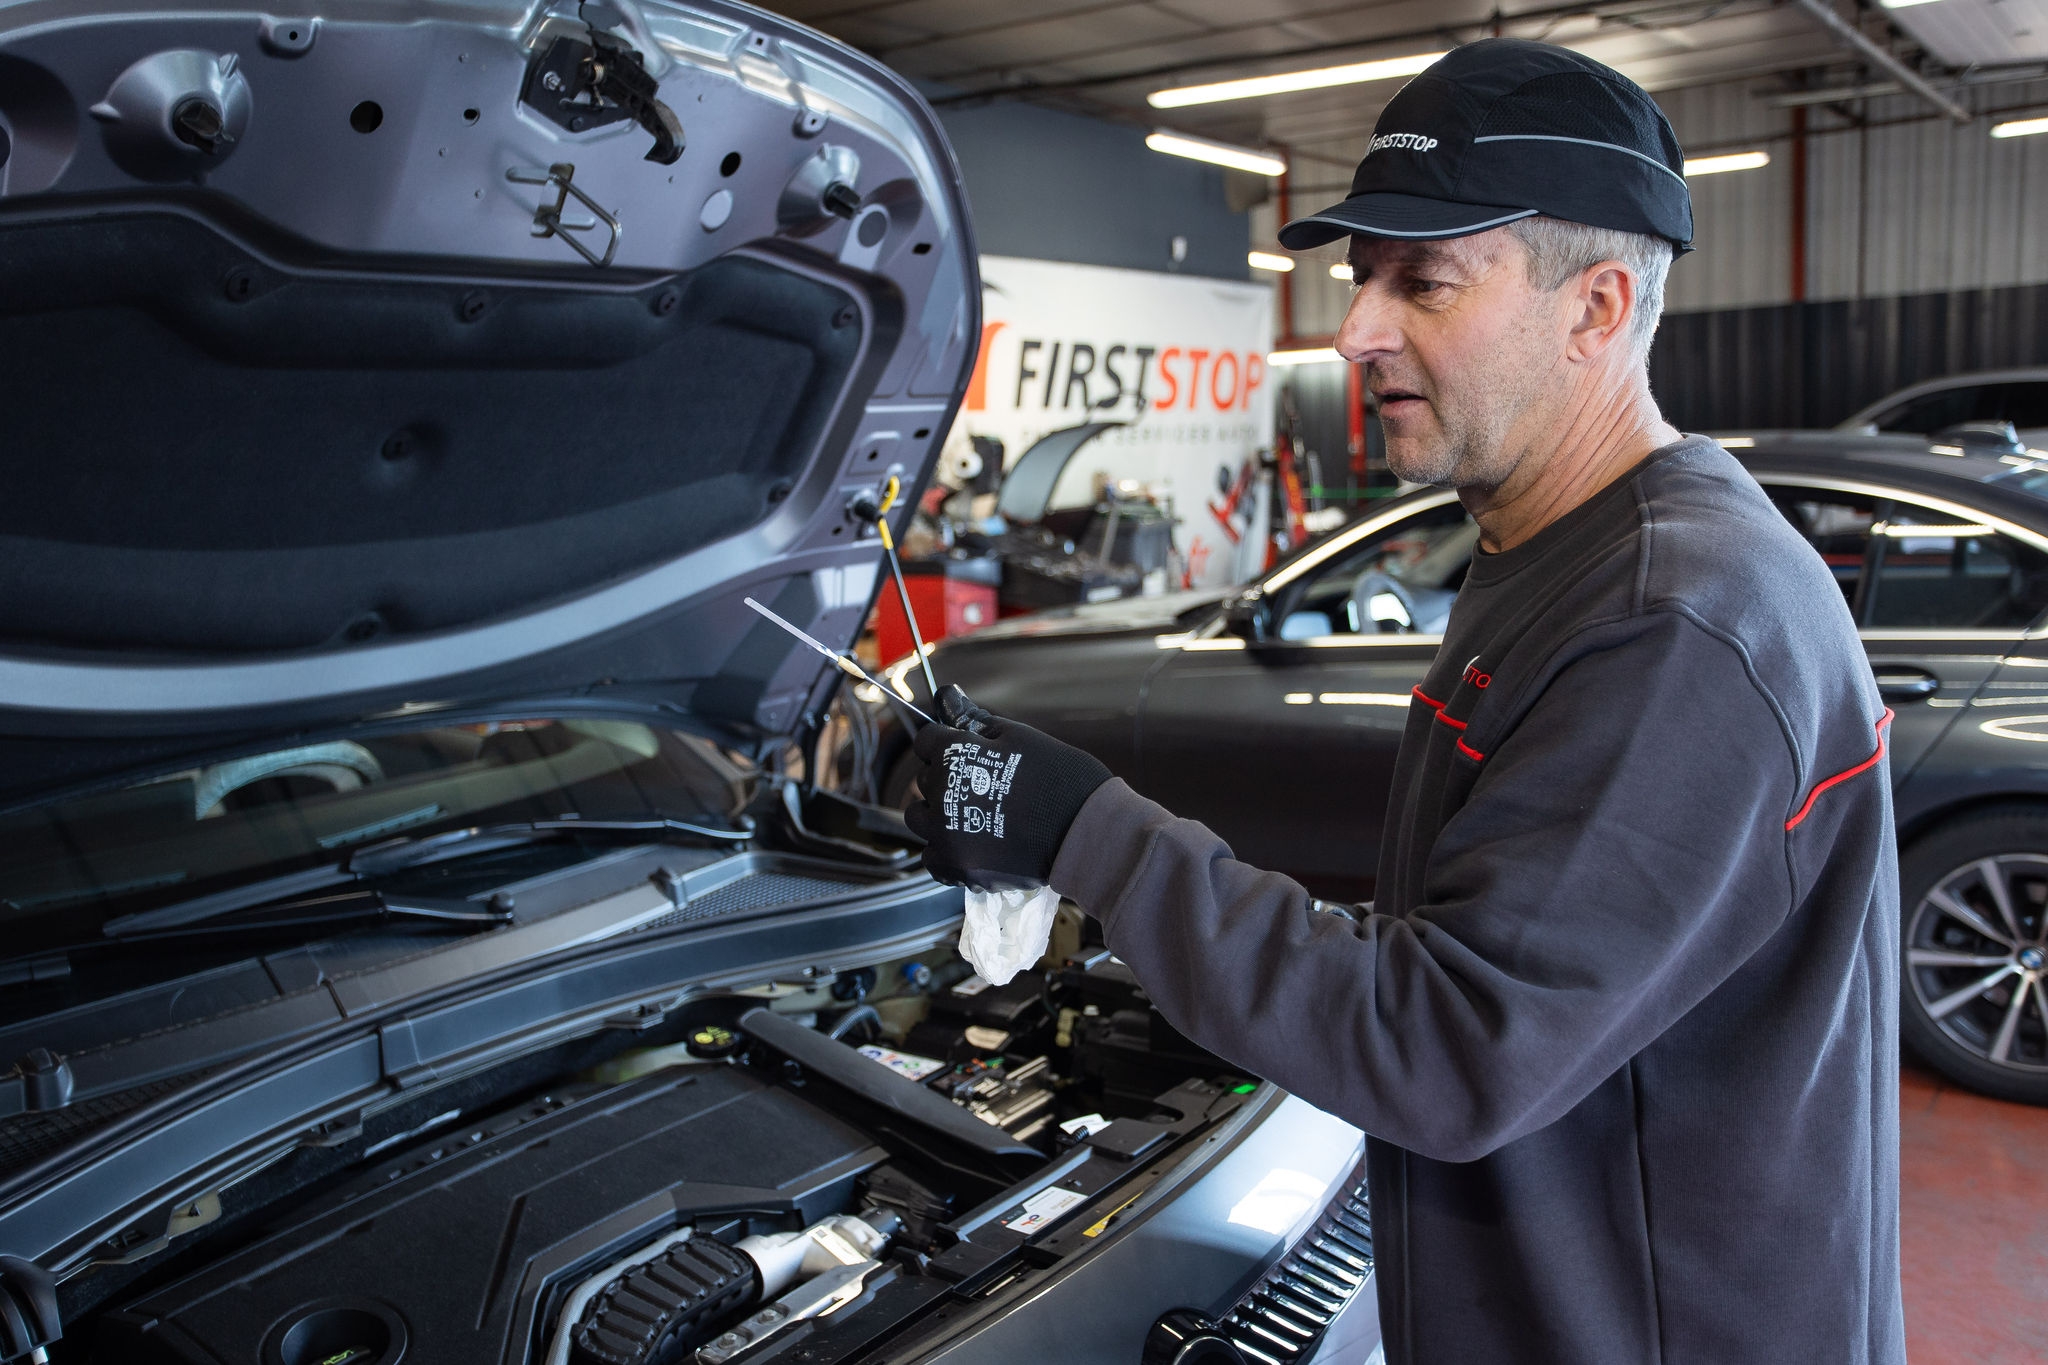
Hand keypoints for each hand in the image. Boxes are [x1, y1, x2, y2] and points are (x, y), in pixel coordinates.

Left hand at [904, 686, 1111, 889]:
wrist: (1087, 832)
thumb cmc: (1060, 776)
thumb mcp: (1018, 737)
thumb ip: (974, 719)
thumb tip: (944, 694)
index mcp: (955, 754)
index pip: (926, 741)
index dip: (948, 745)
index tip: (970, 755)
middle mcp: (942, 794)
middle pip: (924, 780)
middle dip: (946, 779)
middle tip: (984, 787)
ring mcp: (947, 834)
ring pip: (920, 819)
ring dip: (939, 815)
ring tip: (976, 818)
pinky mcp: (957, 867)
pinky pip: (932, 857)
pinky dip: (947, 851)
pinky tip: (975, 844)